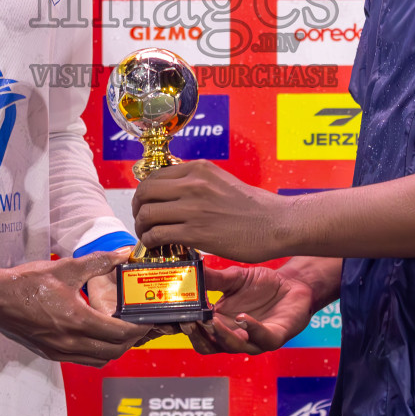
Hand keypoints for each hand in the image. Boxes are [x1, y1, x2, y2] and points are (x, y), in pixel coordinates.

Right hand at [0, 249, 149, 365]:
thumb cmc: (27, 283)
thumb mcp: (65, 267)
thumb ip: (98, 262)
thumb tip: (122, 253)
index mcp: (76, 320)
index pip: (118, 333)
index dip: (138, 329)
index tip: (147, 320)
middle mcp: (70, 342)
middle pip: (113, 351)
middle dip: (131, 340)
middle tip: (138, 325)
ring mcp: (60, 351)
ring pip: (99, 359)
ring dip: (115, 349)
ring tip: (122, 331)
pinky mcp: (51, 353)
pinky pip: (83, 360)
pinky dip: (98, 352)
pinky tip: (98, 336)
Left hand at [131, 160, 291, 262]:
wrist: (277, 224)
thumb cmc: (254, 208)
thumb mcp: (222, 182)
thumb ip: (197, 184)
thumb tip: (174, 195)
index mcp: (199, 169)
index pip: (155, 176)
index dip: (145, 193)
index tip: (146, 205)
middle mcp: (193, 184)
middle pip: (145, 192)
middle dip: (137, 209)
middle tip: (142, 221)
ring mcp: (193, 207)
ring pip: (147, 213)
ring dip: (142, 227)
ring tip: (148, 236)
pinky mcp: (196, 232)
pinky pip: (158, 234)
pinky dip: (151, 241)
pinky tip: (158, 246)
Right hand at [184, 264, 319, 355]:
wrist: (293, 284)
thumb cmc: (262, 285)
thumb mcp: (234, 278)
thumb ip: (212, 278)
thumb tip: (189, 267)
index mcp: (218, 323)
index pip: (195, 332)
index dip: (182, 327)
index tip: (171, 318)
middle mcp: (233, 336)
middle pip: (208, 346)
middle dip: (197, 336)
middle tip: (190, 322)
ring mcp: (253, 340)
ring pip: (232, 347)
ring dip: (222, 335)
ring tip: (213, 321)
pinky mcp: (274, 338)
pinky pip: (261, 339)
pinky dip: (250, 329)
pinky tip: (243, 317)